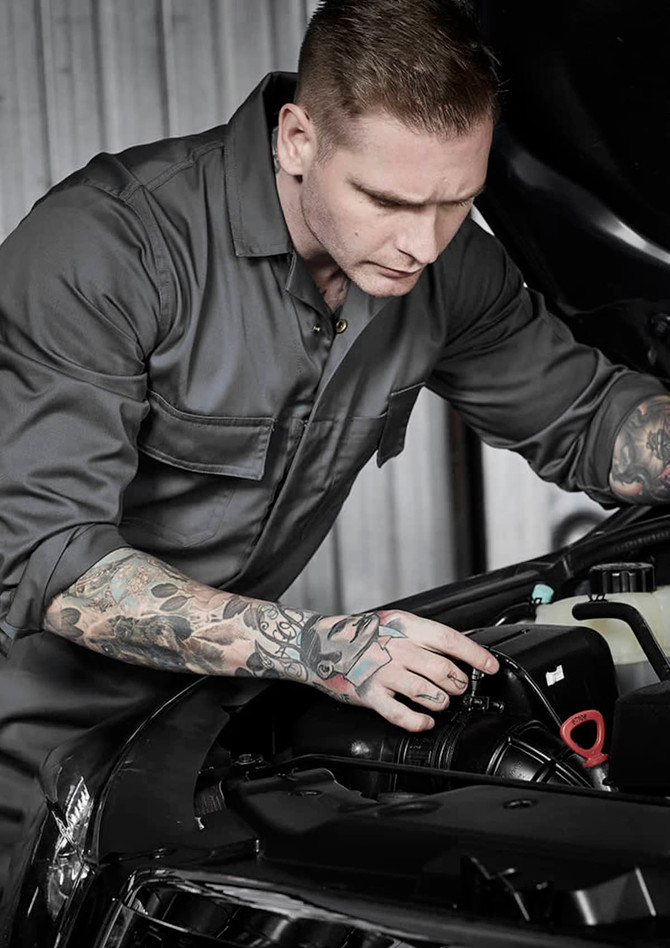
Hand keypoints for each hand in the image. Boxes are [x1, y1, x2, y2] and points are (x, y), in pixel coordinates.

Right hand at [300, 608, 498, 730]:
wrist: (321, 643)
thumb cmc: (361, 634)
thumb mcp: (395, 623)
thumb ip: (424, 634)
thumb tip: (461, 645)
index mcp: (406, 628)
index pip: (450, 640)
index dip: (475, 655)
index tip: (491, 666)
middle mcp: (397, 649)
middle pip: (444, 670)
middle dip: (459, 684)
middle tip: (459, 687)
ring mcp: (383, 672)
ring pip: (428, 692)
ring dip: (442, 701)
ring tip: (441, 702)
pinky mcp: (370, 694)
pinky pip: (400, 714)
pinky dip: (418, 721)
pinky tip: (425, 721)